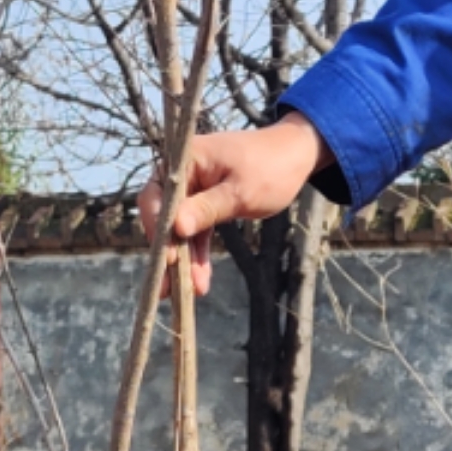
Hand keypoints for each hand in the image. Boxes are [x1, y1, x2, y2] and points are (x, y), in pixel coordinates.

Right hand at [133, 112, 331, 293]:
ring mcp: (191, 190)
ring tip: (189, 291)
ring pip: (179, 231)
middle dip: (168, 253)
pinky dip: (197, 254)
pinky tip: (200, 279)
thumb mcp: (240, 192)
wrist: (295, 158)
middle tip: (168, 288)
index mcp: (184, 160)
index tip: (168, 258)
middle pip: (162, 218)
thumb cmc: (270, 167)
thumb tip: (177, 227)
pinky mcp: (203, 204)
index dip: (158, 229)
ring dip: (184, 261)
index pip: (156, 197)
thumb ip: (207, 208)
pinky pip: (195, 233)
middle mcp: (180, 174)